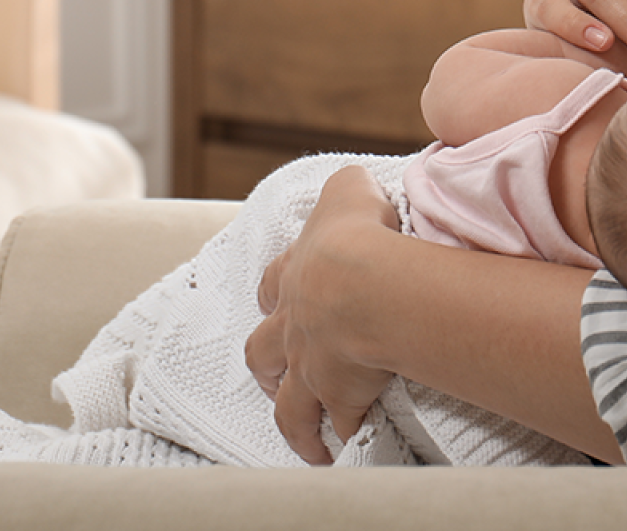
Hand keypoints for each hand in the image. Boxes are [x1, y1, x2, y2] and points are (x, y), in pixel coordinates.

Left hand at [245, 165, 399, 464]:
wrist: (362, 281)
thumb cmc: (356, 231)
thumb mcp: (348, 188)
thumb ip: (346, 186)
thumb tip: (353, 183)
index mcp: (295, 275)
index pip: (273, 285)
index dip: (274, 294)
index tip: (276, 302)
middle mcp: (294, 325)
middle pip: (264, 353)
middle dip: (268, 367)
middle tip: (277, 378)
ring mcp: (310, 364)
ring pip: (289, 402)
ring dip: (295, 419)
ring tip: (306, 436)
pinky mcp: (337, 394)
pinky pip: (338, 424)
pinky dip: (342, 434)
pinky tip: (351, 442)